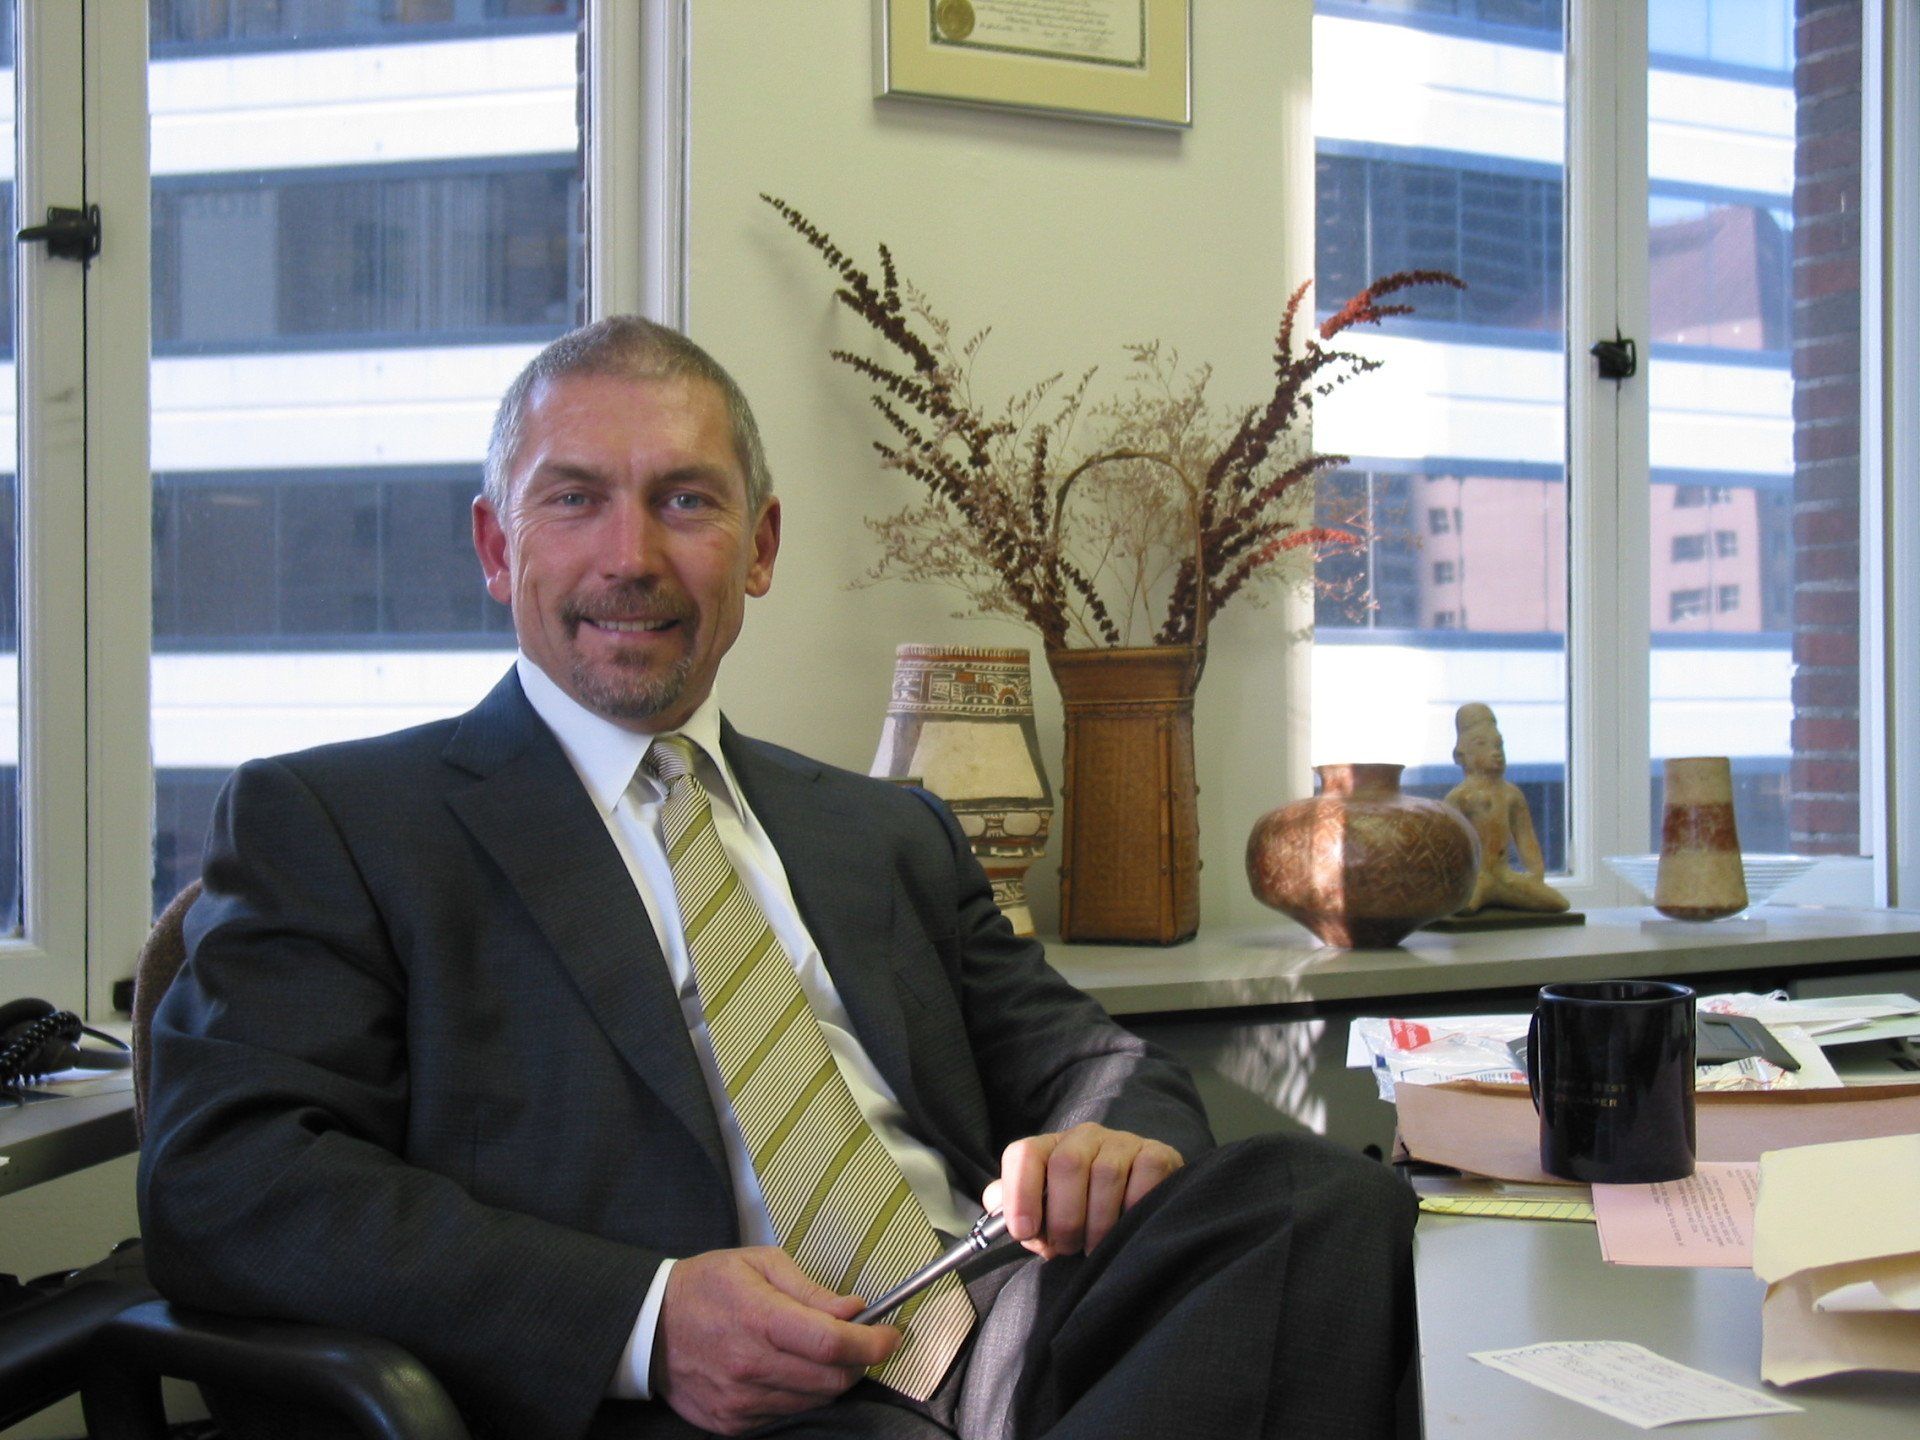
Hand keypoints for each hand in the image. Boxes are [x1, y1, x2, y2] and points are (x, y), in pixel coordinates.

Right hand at [652, 1247, 900, 1434]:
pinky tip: (789, 1371)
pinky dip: (800, 1396)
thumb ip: (810, 1289)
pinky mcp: (733, 1423)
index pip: (833, 1344)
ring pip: (814, 1402)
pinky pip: (787, 1416)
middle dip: (858, 1362)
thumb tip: (853, 1308)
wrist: (649, 1326)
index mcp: (760, 1319)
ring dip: (830, 1380)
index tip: (891, 1335)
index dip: (872, 1344)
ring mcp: (741, 1401)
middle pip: (832, 1381)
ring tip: (818, 1353)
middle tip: (858, 1341)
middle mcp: (751, 1366)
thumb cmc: (705, 1286)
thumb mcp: (759, 1263)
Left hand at [984, 1122, 1182, 1259]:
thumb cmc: (1083, 1209)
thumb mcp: (1046, 1209)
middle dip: (1065, 1218)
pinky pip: (1144, 1177)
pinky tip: (1128, 1227)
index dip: (1019, 1192)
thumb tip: (993, 1202)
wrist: (1140, 1199)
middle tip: (1067, 1248)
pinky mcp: (1157, 1155)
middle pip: (1067, 1164)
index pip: (1024, 1154)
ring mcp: (1123, 1142)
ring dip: (1099, 1223)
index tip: (1024, 1231)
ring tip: (1096, 1247)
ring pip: (1105, 1174)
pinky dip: (1133, 1209)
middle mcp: (1086, 1137)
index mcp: (1050, 1148)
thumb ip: (1015, 1206)